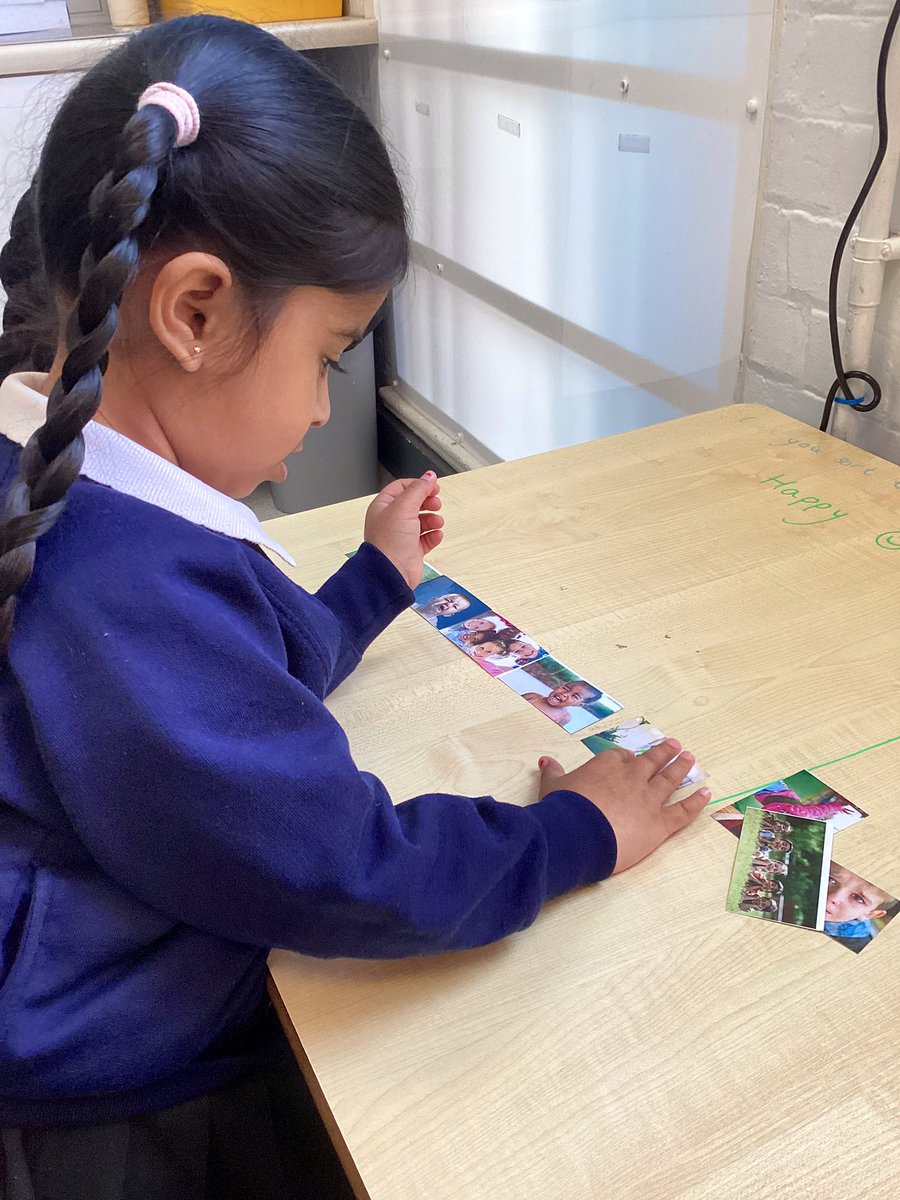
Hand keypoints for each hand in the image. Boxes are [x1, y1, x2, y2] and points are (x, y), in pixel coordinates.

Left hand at [364, 471, 443, 588]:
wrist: (391, 573)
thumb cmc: (389, 542)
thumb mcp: (404, 506)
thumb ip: (419, 489)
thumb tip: (429, 476)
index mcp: (383, 506)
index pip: (402, 487)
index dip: (418, 485)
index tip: (433, 486)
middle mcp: (391, 520)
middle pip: (414, 503)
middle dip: (427, 502)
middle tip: (436, 503)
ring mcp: (401, 536)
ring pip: (422, 521)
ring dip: (433, 519)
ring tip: (436, 522)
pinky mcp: (411, 550)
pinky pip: (427, 538)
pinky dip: (434, 535)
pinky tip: (436, 535)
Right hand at [537, 740, 709, 873]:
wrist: (578, 834)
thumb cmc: (563, 809)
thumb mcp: (553, 786)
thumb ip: (553, 773)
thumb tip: (546, 761)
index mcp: (607, 765)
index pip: (621, 757)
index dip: (626, 759)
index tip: (630, 759)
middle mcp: (632, 777)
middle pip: (651, 762)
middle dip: (663, 753)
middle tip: (674, 745)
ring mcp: (649, 799)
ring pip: (669, 780)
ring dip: (680, 768)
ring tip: (689, 758)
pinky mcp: (660, 823)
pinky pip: (682, 811)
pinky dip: (695, 802)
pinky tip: (706, 793)